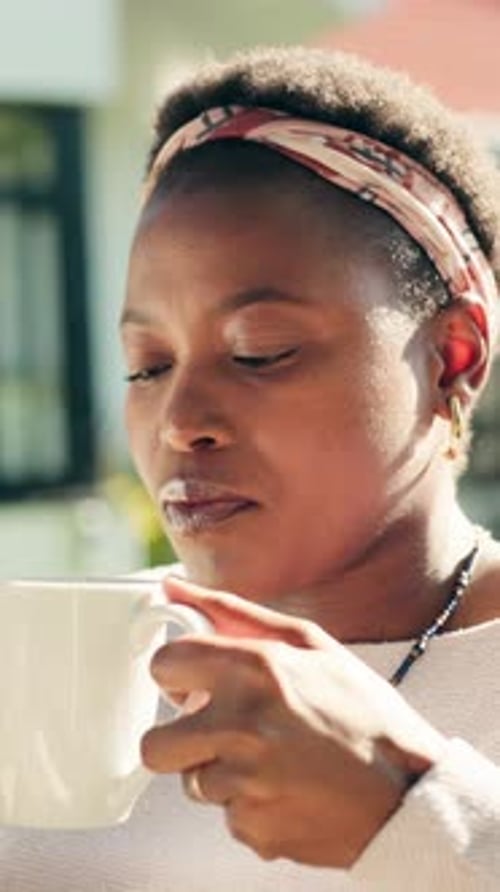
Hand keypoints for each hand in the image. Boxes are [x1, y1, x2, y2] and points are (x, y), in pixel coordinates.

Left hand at [142, 577, 445, 867]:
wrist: (409, 794)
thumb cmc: (364, 713)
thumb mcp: (309, 643)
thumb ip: (232, 613)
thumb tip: (173, 589)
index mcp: (255, 670)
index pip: (164, 665)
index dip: (176, 674)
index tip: (192, 682)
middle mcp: (242, 726)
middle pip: (155, 745)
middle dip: (181, 740)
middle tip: (221, 731)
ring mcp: (245, 784)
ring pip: (191, 785)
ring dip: (220, 774)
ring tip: (270, 760)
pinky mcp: (253, 830)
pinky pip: (225, 818)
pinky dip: (248, 807)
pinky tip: (285, 789)